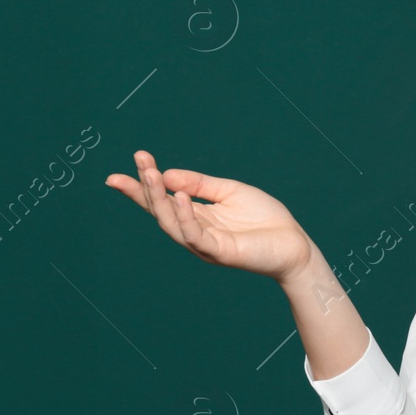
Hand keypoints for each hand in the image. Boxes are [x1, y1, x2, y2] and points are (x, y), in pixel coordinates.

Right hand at [106, 149, 313, 281]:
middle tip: (139, 161)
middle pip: (160, 211)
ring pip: (172, 223)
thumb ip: (199, 184)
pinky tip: (179, 196)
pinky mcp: (220, 252)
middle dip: (145, 188)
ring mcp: (205, 244)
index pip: (162, 201)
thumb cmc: (265, 219)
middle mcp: (195, 232)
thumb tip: (167, 174)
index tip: (120, 171)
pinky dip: (185, 216)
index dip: (140, 188)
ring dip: (159, 198)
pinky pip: (196, 235)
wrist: (295, 244)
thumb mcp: (229, 192)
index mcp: (197, 217)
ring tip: (151, 173)